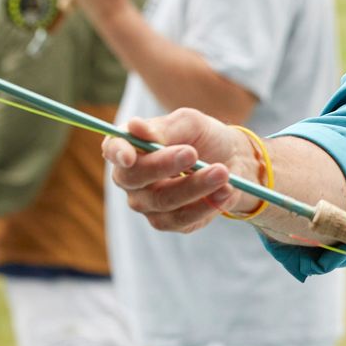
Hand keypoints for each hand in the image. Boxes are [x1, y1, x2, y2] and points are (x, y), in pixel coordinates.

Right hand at [102, 109, 258, 231]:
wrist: (234, 161)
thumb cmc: (204, 138)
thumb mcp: (190, 123)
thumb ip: (163, 128)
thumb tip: (134, 127)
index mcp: (130, 148)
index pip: (112, 149)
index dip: (117, 152)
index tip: (129, 155)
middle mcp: (132, 179)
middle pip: (134, 178)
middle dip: (164, 165)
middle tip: (193, 153)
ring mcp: (148, 204)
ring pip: (163, 200)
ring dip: (195, 186)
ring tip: (222, 171)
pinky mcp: (171, 222)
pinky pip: (183, 219)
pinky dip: (207, 204)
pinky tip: (227, 190)